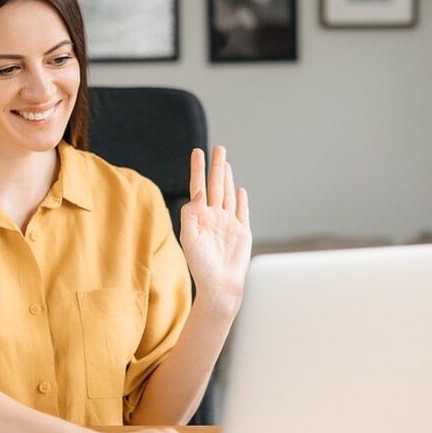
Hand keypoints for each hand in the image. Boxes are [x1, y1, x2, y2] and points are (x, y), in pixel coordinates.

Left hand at [180, 146, 251, 308]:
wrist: (220, 285)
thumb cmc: (201, 266)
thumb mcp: (189, 238)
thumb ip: (191, 214)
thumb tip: (198, 194)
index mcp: (199, 217)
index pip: (197, 187)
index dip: (197, 169)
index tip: (197, 152)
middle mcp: (213, 217)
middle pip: (215, 186)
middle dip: (216, 167)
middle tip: (218, 148)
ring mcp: (228, 223)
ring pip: (227, 194)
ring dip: (227, 177)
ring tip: (225, 162)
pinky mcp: (242, 232)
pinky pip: (242, 211)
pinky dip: (241, 200)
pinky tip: (239, 190)